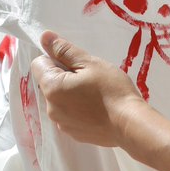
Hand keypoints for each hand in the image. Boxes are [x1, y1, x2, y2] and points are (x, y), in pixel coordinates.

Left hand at [31, 31, 147, 146]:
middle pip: (50, 83)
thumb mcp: (90, 63)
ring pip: (60, 100)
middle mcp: (51, 108)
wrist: (130, 124)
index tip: (77, 63)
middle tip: (90, 78)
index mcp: (52, 88)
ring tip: (95, 94)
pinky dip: (79, 109)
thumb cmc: (112, 90)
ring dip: (71, 93)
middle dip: (65, 77)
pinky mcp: (73, 133)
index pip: (38, 64)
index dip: (56, 58)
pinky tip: (97, 109)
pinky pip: (69, 115)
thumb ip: (65, 50)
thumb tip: (44, 37)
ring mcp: (61, 124)